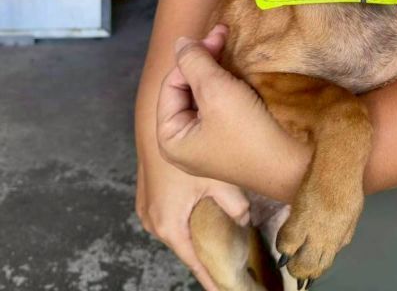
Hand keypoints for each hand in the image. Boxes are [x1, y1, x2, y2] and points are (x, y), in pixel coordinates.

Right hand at [136, 155, 248, 290]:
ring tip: (220, 239)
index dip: (211, 277)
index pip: (194, 262)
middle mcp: (153, 222)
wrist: (155, 125)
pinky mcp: (149, 195)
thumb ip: (235, 205)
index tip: (226, 290)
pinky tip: (203, 211)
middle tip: (231, 261)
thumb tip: (246, 220)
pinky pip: (171, 214)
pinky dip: (187, 217)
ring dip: (196, 232)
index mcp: (169, 225)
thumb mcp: (216, 180)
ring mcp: (148, 207)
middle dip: (207, 253)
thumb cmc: (183, 152)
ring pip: (178, 229)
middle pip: (185, 246)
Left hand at [157, 25, 310, 200]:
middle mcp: (186, 142)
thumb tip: (179, 42)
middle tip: (224, 33)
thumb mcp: (216, 89)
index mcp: (171, 139)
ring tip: (230, 44)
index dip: (191, 57)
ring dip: (217, 68)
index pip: (170, 85)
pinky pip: (222, 105)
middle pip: (186, 89)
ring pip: (205, 94)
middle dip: (204, 60)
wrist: (295, 164)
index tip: (217, 35)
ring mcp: (210, 141)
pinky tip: (239, 69)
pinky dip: (228, 84)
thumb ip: (193, 62)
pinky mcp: (232, 138)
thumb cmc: (248, 130)